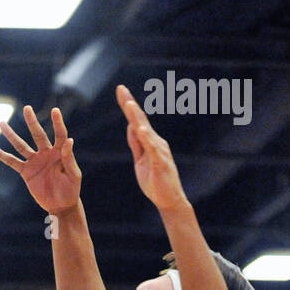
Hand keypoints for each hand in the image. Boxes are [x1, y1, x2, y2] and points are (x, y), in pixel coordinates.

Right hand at [0, 105, 81, 214]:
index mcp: (59, 152)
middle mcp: (46, 153)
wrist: (60, 205)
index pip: (59, 134)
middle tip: (27, 108)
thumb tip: (69, 140)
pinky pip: (12, 162)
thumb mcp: (73, 175)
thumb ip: (69, 159)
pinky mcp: (25, 172)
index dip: (57, 123)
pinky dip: (2, 155)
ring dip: (11, 135)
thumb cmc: (71, 189)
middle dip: (32, 122)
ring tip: (1, 123)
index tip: (54, 110)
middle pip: (37, 135)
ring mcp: (34, 161)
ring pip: (21, 146)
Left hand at [116, 84, 186, 212]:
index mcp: (150, 141)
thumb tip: (131, 127)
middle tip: (121, 89)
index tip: (120, 91)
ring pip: (146, 131)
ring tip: (129, 104)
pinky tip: (140, 129)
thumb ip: (137, 144)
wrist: (169, 200)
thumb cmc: (155, 181)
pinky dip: (146, 138)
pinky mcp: (160, 163)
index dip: (128, 106)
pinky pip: (152, 149)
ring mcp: (159, 151)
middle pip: (140, 120)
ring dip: (137, 117)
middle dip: (130, 104)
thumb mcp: (140, 161)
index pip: (137, 120)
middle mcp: (156, 142)